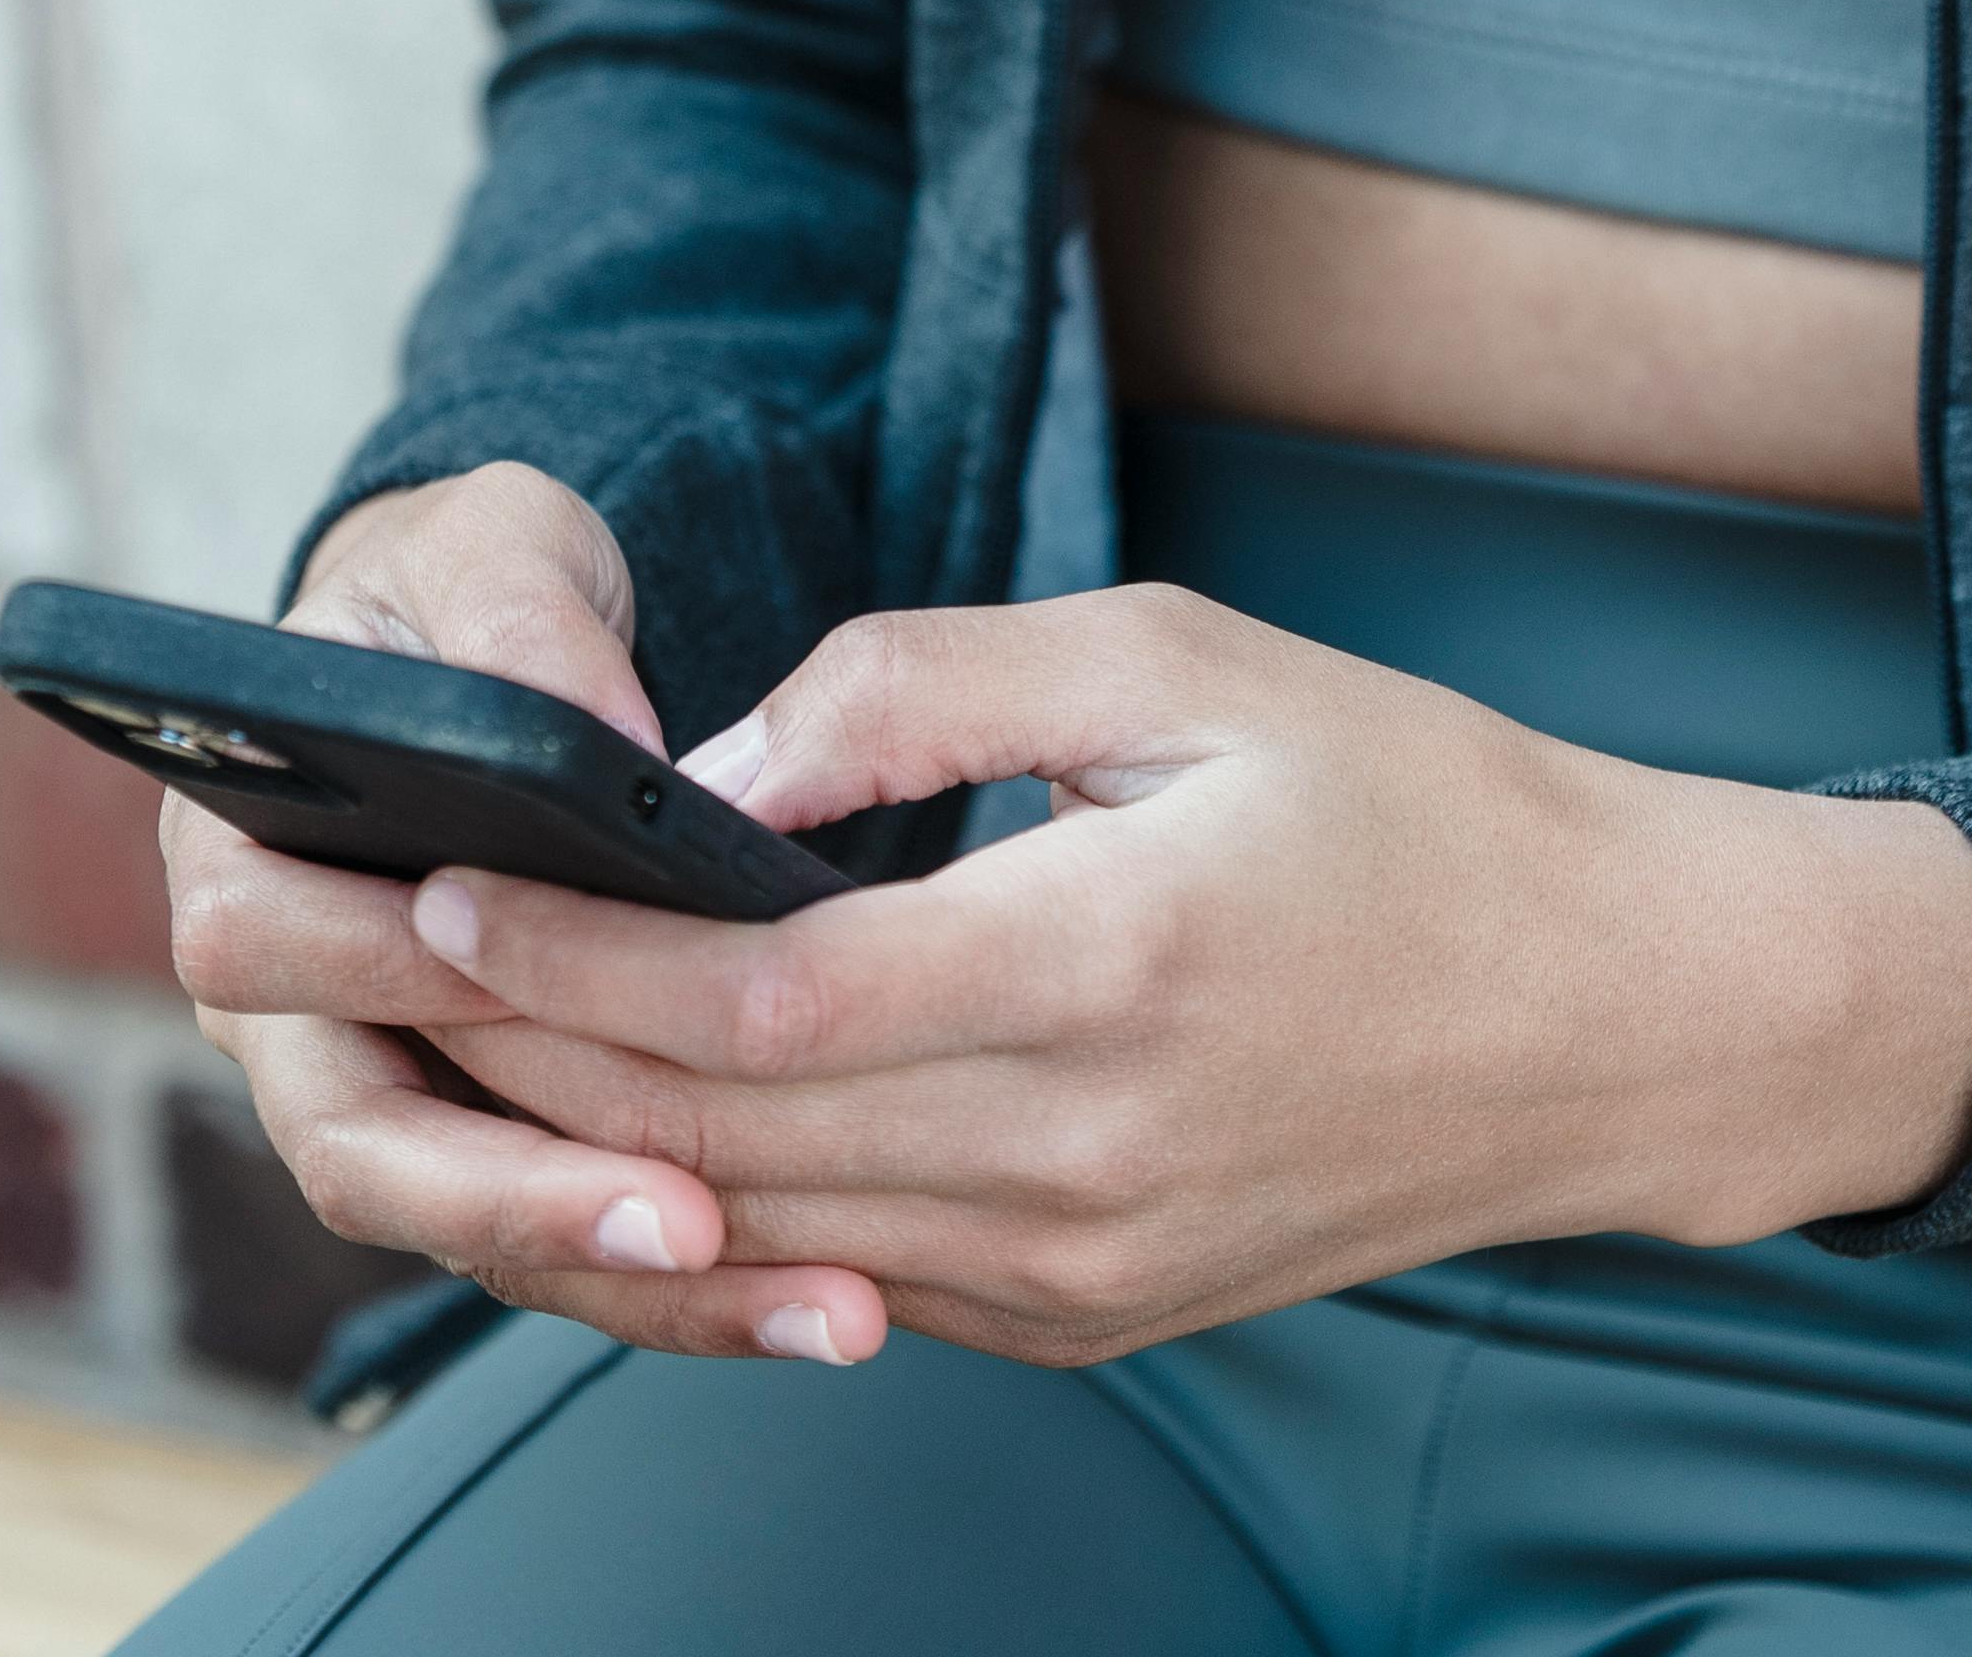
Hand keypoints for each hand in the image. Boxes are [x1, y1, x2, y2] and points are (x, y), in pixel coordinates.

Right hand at [161, 463, 890, 1368]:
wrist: (486, 652)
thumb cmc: (467, 592)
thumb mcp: (488, 545)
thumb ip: (519, 618)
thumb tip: (598, 737)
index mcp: (240, 850)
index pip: (270, 955)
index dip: (395, 985)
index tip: (545, 1001)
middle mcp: (292, 1009)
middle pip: (364, 1152)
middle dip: (526, 1199)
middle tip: (688, 1224)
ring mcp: (391, 1092)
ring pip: (478, 1230)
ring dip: (635, 1280)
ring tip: (817, 1302)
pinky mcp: (494, 1141)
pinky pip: (564, 1240)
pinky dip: (685, 1284)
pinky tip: (824, 1297)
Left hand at [372, 578, 1971, 1367]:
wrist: (1606, 1016)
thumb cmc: (1407, 796)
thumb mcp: (1180, 655)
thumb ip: (930, 687)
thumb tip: (714, 761)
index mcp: (1105, 971)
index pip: (763, 1004)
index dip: (579, 952)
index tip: (441, 873)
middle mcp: (1079, 1158)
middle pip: (722, 1133)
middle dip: (522, 1045)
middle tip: (365, 955)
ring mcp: (1079, 1269)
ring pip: (763, 1221)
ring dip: (590, 1136)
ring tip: (446, 1030)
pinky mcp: (1087, 1317)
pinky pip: (853, 1265)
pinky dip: (722, 1195)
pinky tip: (625, 1113)